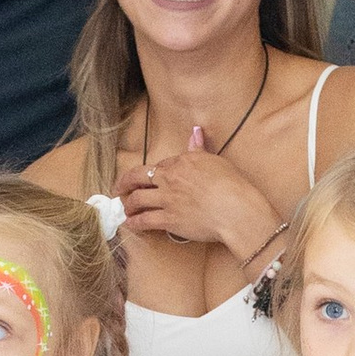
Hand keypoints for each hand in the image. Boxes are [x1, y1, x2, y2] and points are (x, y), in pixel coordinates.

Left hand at [117, 121, 280, 257]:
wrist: (235, 209)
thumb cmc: (232, 185)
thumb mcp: (215, 161)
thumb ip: (200, 148)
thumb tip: (195, 131)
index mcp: (181, 162)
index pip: (161, 164)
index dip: (156, 172)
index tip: (153, 178)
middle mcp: (170, 179)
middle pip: (138, 177)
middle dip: (124, 182)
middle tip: (118, 187)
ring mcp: (167, 200)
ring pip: (137, 199)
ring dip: (128, 204)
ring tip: (125, 208)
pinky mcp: (169, 220)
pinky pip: (145, 220)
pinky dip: (134, 223)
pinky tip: (130, 224)